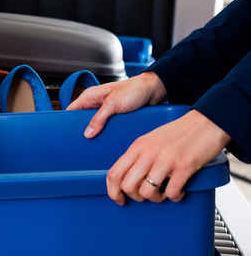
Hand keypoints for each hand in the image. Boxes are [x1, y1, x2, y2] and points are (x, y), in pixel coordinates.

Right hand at [66, 71, 167, 137]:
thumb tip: (87, 133)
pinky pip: (106, 127)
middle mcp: (96, 103)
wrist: (154, 90)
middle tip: (80, 143)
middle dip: (82, 130)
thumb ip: (99, 118)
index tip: (64, 133)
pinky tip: (106, 141)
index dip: (67, 120)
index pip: (72, 109)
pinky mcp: (115, 117)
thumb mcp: (113, 104)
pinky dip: (106, 133)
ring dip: (96, 133)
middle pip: (82, 119)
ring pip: (95, 124)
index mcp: (90, 96)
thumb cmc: (134, 90)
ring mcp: (105, 111)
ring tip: (93, 144)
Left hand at [105, 109, 229, 204]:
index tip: (118, 198)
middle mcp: (148, 152)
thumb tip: (129, 178)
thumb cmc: (180, 132)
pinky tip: (179, 190)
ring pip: (147, 192)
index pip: (114, 172)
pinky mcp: (184, 166)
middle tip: (147, 195)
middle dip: (135, 197)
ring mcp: (166, 159)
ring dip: (156, 198)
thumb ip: (139, 156)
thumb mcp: (152, 140)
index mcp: (138, 146)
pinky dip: (175, 196)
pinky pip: (172, 192)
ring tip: (164, 193)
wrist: (207, 122)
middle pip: (128, 186)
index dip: (112, 191)